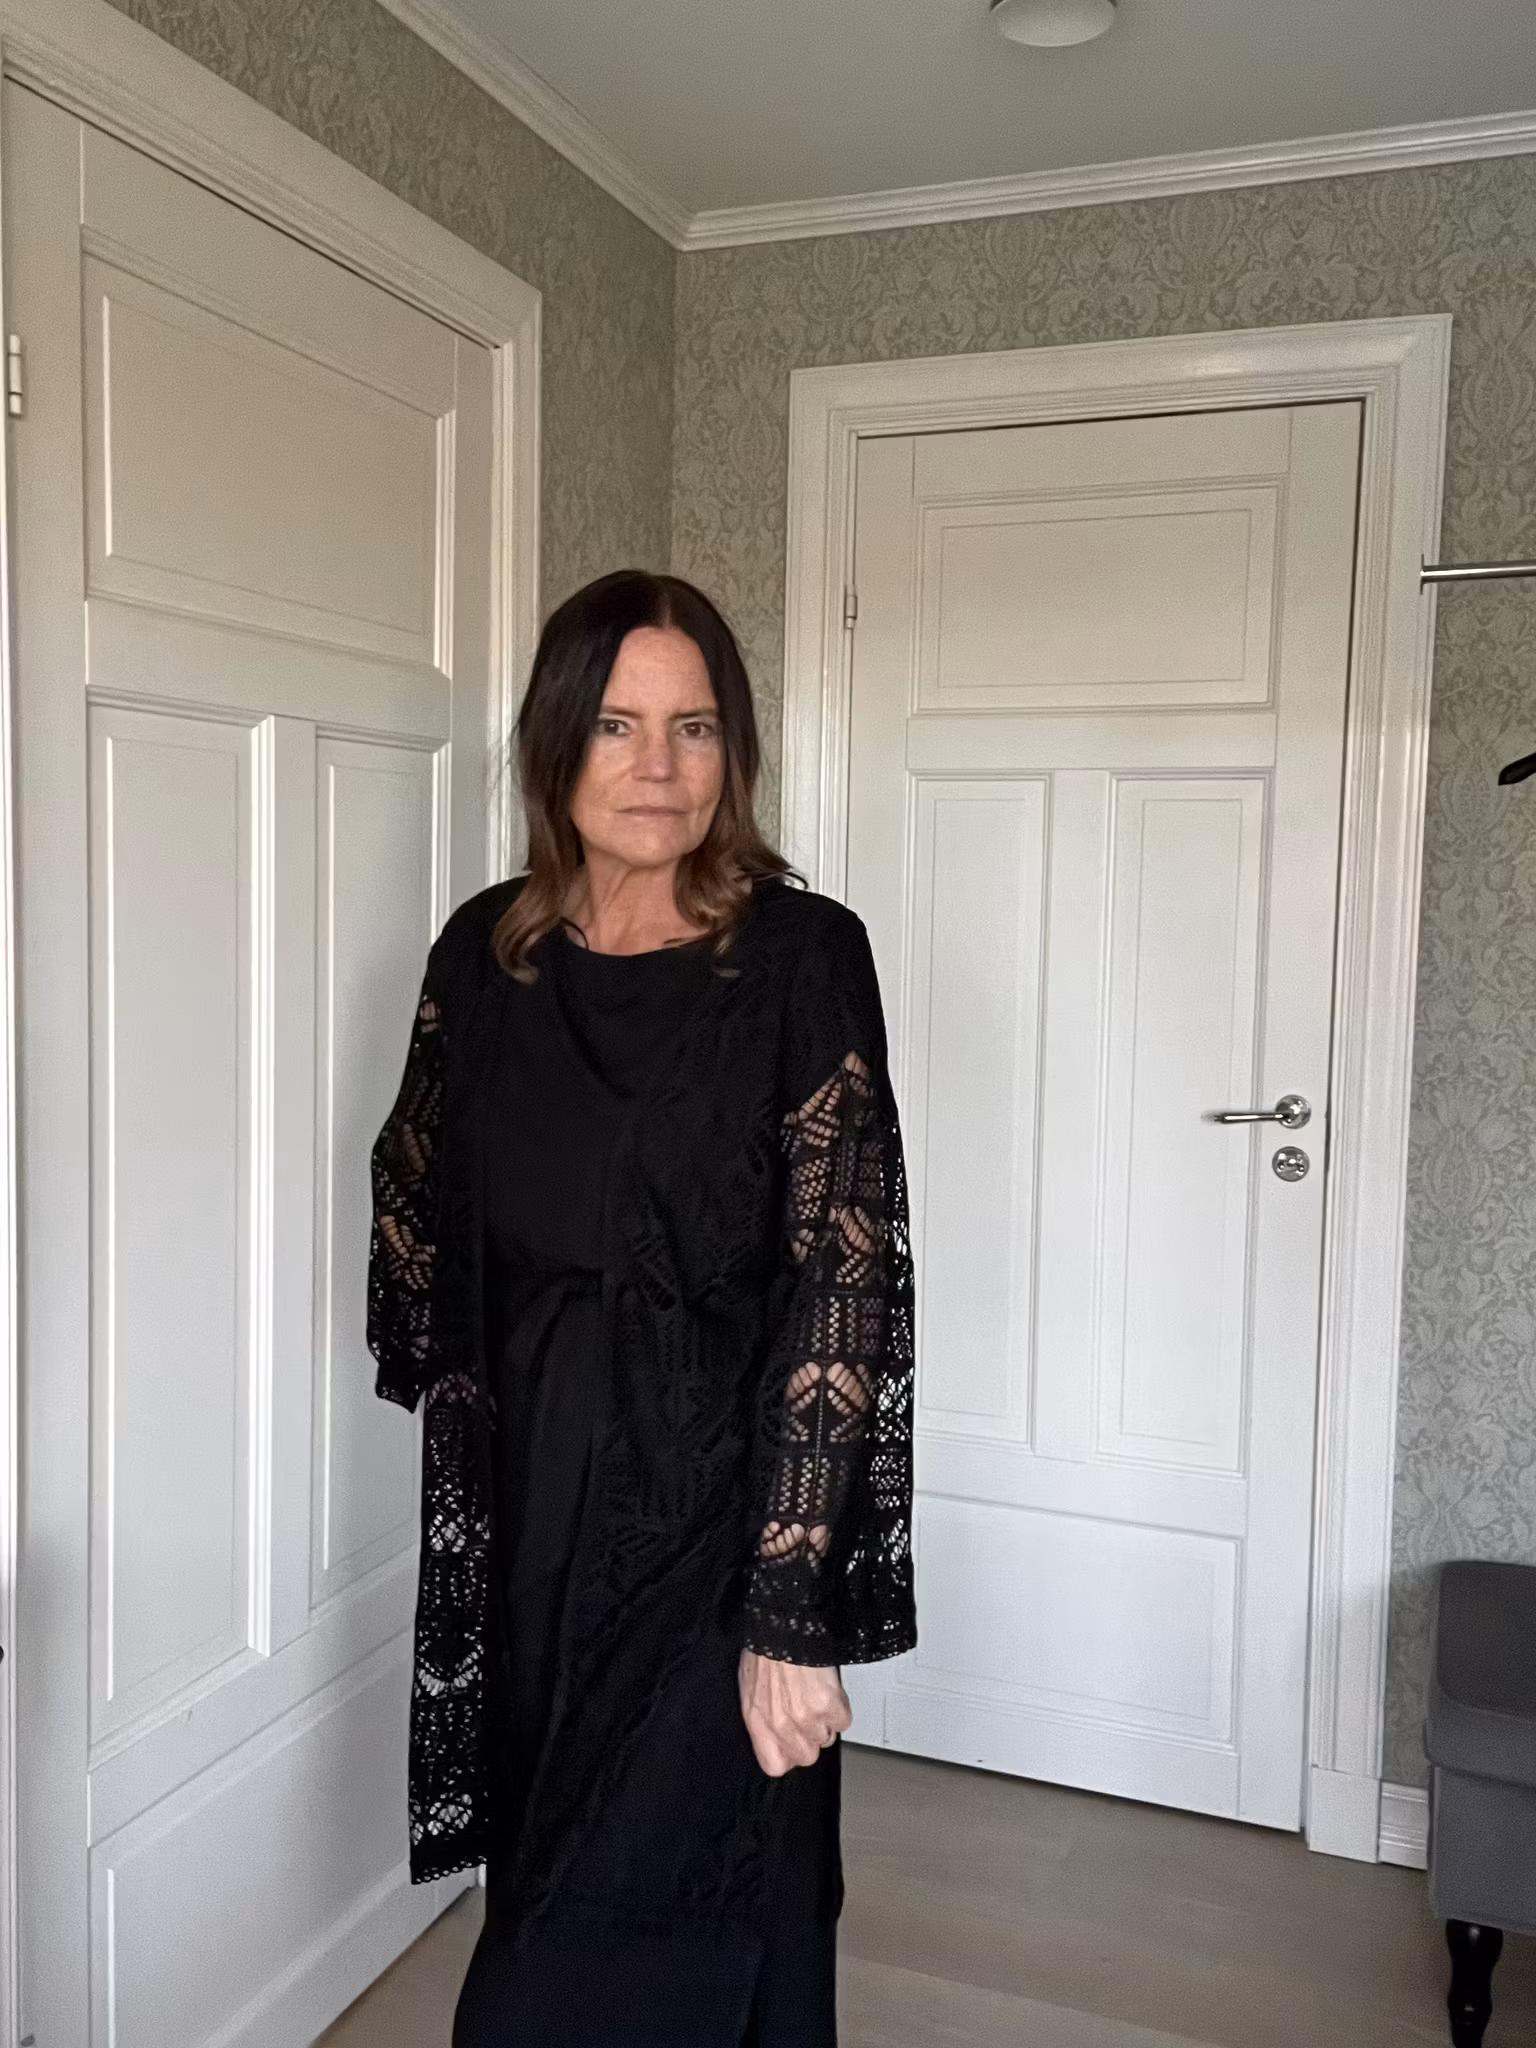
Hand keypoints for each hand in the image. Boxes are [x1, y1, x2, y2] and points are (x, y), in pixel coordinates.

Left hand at [738, 1649, 851, 1775]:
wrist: (785, 1625)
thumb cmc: (766, 1649)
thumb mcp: (751, 1686)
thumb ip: (762, 1715)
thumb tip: (773, 1729)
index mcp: (757, 1720)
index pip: (775, 1765)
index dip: (788, 1755)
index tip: (793, 1744)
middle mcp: (781, 1724)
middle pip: (807, 1757)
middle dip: (811, 1737)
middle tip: (809, 1714)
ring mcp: (805, 1717)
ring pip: (827, 1738)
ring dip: (826, 1719)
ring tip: (817, 1694)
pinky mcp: (827, 1706)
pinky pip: (843, 1722)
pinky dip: (840, 1707)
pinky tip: (829, 1690)